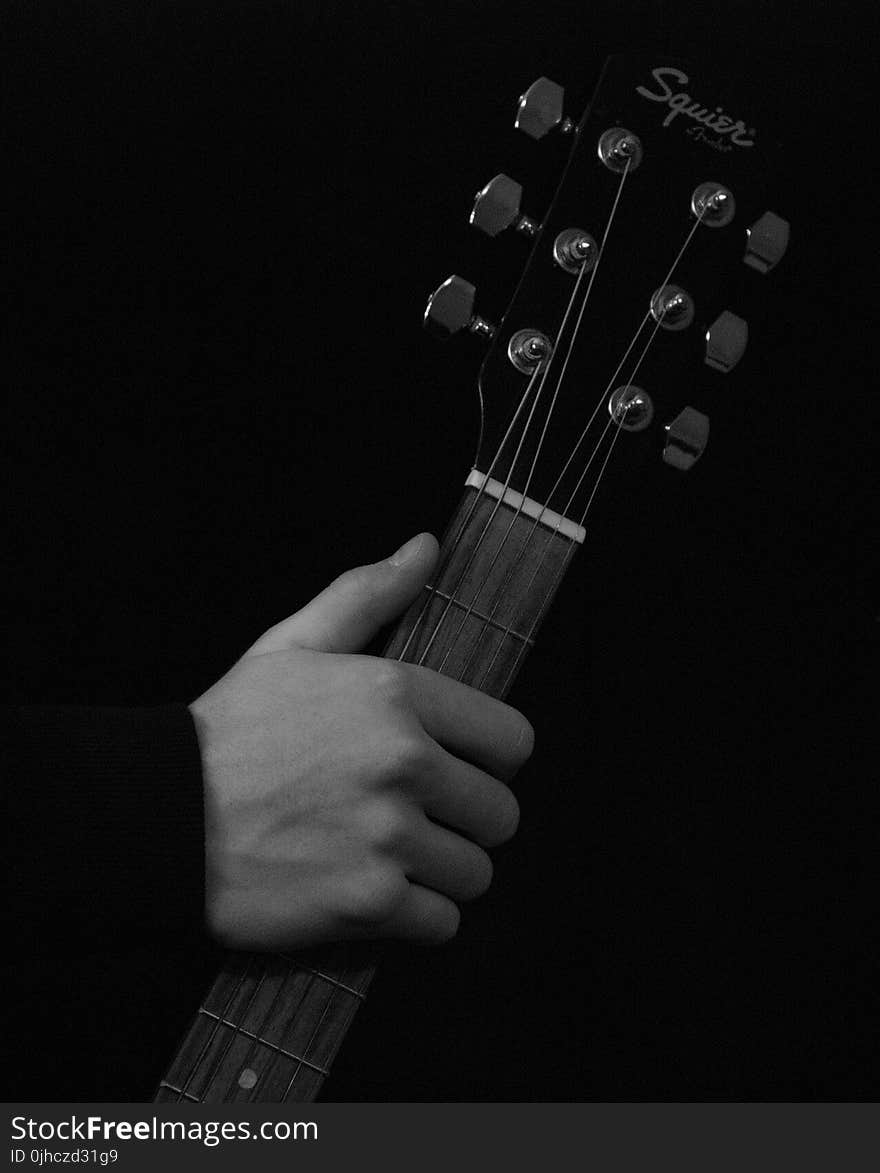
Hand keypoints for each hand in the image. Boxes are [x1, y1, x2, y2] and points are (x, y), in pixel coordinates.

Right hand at [189, 533, 533, 950]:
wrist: (159, 816)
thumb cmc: (229, 730)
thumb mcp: (293, 645)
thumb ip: (368, 595)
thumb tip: (426, 547)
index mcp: (397, 694)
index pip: (513, 742)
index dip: (490, 760)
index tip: (459, 769)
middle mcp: (405, 763)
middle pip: (502, 815)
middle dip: (470, 822)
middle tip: (422, 820)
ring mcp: (389, 838)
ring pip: (476, 873)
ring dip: (445, 873)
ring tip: (397, 858)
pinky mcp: (368, 904)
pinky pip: (444, 925)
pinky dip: (418, 919)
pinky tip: (378, 894)